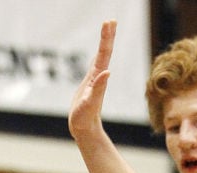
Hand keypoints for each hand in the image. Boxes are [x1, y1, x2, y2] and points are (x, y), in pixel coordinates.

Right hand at [68, 20, 115, 141]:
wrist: (86, 129)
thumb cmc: (85, 119)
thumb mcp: (90, 104)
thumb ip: (98, 88)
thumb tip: (107, 72)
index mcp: (98, 78)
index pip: (104, 54)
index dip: (106, 38)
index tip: (109, 22)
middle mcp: (99, 76)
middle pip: (104, 52)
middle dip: (107, 35)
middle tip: (111, 20)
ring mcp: (95, 79)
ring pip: (101, 56)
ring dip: (105, 41)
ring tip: (108, 27)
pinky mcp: (90, 84)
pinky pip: (96, 64)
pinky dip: (98, 53)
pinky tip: (100, 51)